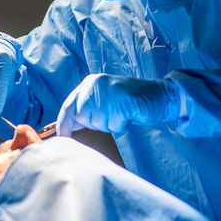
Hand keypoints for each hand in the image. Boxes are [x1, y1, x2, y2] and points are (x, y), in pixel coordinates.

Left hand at [56, 74, 180, 136]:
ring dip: (111, 124)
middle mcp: (95, 84)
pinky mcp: (122, 100)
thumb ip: (86, 110)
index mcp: (89, 83)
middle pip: (82, 117)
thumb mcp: (103, 102)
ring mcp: (109, 91)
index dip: (64, 124)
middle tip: (113, 115)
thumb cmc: (130, 103)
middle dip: (96, 123)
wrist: (159, 96)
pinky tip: (129, 114)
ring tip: (123, 113)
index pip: (68, 106)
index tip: (61, 137)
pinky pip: (115, 124)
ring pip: (98, 123)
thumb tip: (64, 127)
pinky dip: (122, 124)